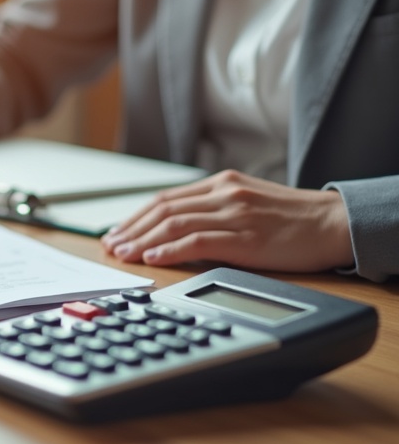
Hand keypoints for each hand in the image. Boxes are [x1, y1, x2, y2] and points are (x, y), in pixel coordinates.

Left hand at [99, 169, 353, 272]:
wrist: (333, 223)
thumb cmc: (291, 219)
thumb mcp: (246, 203)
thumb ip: (213, 211)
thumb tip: (175, 232)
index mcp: (221, 184)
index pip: (165, 199)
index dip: (135, 217)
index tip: (116, 232)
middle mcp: (223, 194)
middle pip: (163, 210)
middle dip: (131, 229)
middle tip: (110, 245)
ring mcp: (234, 214)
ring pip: (175, 224)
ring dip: (143, 241)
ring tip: (123, 254)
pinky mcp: (246, 237)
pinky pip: (199, 241)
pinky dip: (170, 250)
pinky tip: (152, 258)